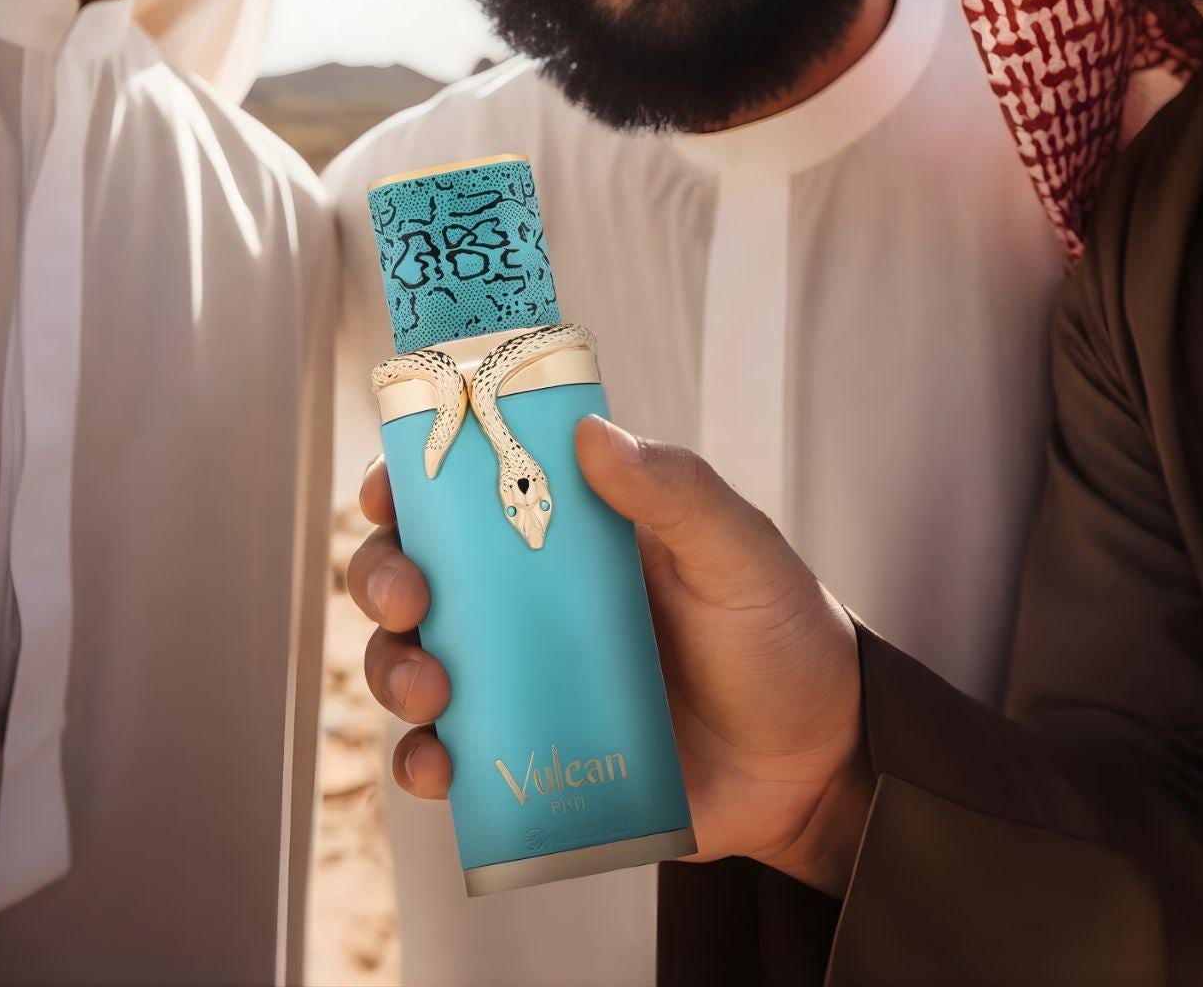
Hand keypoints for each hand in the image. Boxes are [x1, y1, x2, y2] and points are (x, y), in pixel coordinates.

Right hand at [347, 417, 872, 895]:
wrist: (819, 770)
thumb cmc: (783, 639)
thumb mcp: (740, 553)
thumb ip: (676, 491)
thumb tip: (590, 433)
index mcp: (573, 529)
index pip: (470, 484)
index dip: (414, 479)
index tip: (390, 490)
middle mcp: (533, 598)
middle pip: (419, 570)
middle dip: (383, 577)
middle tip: (409, 598)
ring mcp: (525, 679)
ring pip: (416, 660)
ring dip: (393, 668)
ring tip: (430, 691)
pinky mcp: (531, 759)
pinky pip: (452, 759)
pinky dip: (424, 762)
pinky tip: (438, 767)